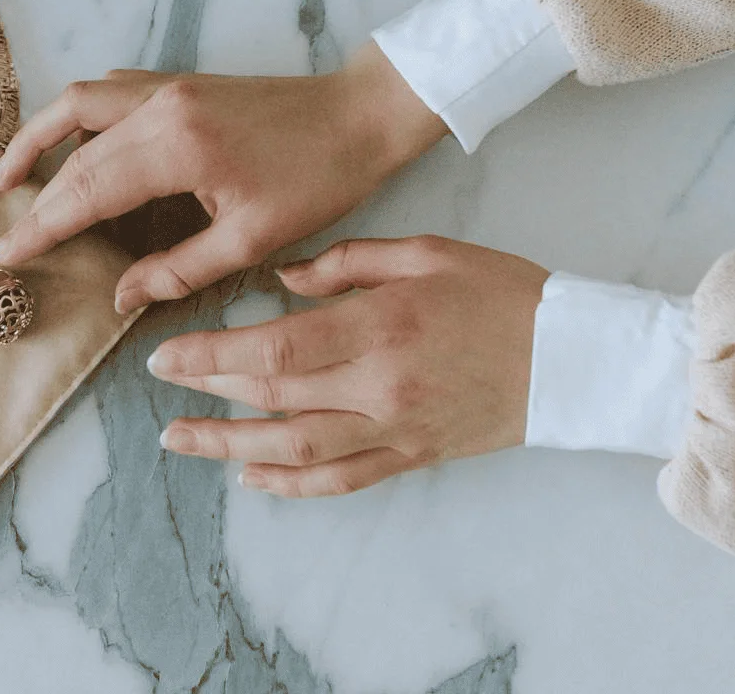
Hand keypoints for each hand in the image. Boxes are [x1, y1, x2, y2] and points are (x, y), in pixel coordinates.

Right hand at [0, 42, 450, 311]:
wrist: (360, 116)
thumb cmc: (318, 180)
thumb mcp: (252, 240)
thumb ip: (179, 270)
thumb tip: (121, 297)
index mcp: (178, 148)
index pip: (87, 189)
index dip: (43, 225)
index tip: (8, 253)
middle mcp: (161, 107)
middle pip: (74, 152)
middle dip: (34, 195)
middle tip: (5, 236)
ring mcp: (167, 86)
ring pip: (78, 105)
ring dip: (39, 140)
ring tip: (9, 178)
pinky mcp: (179, 81)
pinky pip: (107, 90)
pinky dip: (74, 115)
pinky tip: (67, 142)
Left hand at [149, 236, 546, 496]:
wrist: (575, 356)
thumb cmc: (501, 290)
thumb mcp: (425, 250)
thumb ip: (346, 261)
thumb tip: (282, 278)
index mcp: (380, 327)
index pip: (273, 351)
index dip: (210, 356)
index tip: (165, 352)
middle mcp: (381, 386)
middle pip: (273, 400)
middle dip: (206, 393)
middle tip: (159, 385)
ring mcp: (397, 428)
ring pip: (297, 450)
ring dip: (229, 447)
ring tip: (180, 440)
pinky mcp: (415, 455)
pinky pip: (343, 480)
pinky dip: (292, 485)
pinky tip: (250, 477)